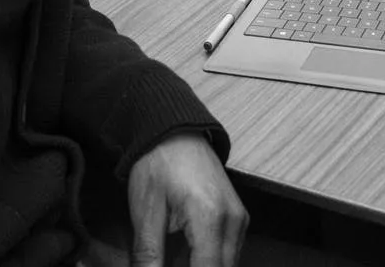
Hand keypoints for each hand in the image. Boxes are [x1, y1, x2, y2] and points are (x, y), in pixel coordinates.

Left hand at [125, 133, 246, 266]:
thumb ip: (148, 254)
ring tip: (174, 257)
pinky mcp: (237, 219)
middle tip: (167, 262)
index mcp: (210, 217)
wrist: (174, 131)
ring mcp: (239, 220)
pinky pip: (228, 254)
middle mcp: (233, 221)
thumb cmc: (158, 163)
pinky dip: (208, 261)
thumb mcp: (145, 211)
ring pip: (227, 266)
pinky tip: (185, 255)